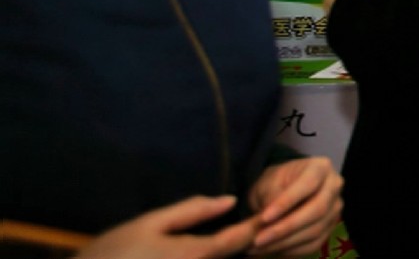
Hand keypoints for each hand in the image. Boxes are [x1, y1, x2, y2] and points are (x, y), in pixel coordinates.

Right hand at [77, 196, 256, 258]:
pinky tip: (214, 248)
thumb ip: (193, 210)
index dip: (256, 226)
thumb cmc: (115, 251)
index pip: (238, 240)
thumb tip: (230, 200)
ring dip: (233, 251)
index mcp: (193, 255)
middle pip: (234, 257)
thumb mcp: (151, 223)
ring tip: (240, 233)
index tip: (268, 213)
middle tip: (259, 221)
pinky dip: (216, 258)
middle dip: (249, 240)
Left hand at [247, 157, 342, 255]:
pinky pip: (314, 244)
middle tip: (258, 240)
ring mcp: (335, 208)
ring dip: (285, 243)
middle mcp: (334, 186)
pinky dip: (291, 251)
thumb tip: (266, 222)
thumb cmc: (276, 182)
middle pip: (317, 210)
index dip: (286, 202)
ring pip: (315, 230)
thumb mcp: (269, 182)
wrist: (284, 190)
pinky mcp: (330, 228)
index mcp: (321, 167)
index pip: (308, 185)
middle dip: (286, 227)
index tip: (264, 218)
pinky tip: (271, 251)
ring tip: (258, 248)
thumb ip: (271, 198)